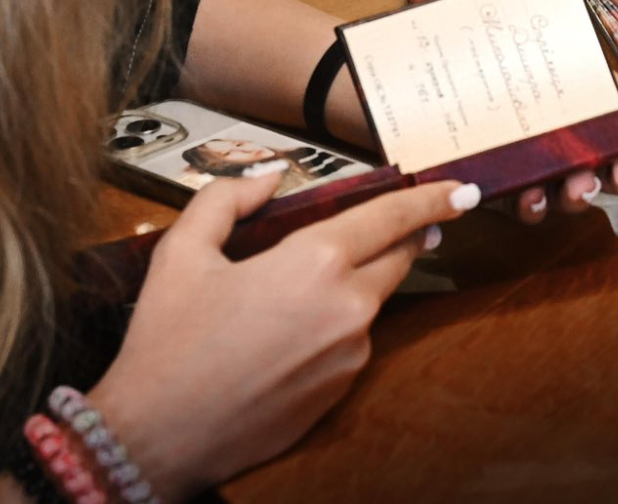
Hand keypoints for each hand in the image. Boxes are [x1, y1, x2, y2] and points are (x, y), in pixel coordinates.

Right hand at [89, 171, 478, 499]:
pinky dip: (338, 325)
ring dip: (360, 282)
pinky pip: (354, 342)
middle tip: (413, 220)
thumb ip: (229, 200)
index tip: (461, 189)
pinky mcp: (342, 391)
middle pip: (399, 257)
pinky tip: (294, 332)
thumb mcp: (182, 253)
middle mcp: (347, 307)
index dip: (431, 197)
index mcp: (314, 262)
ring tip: (310, 284)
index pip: (392, 217)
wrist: (155, 438)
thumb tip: (270, 179)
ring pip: (374, 300)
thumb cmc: (167, 343)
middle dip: (408, 235)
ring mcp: (350, 354)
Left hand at [508, 75, 617, 224]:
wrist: (479, 89)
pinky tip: (532, 192)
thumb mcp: (585, 79)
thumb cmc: (538, 86)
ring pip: (575, 198)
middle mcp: (583, 161)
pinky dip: (534, 204)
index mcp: (605, 133)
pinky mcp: (515, 194)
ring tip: (581, 184)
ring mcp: (552, 180)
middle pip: (616, 179)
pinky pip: (529, 208)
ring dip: (581, 194)